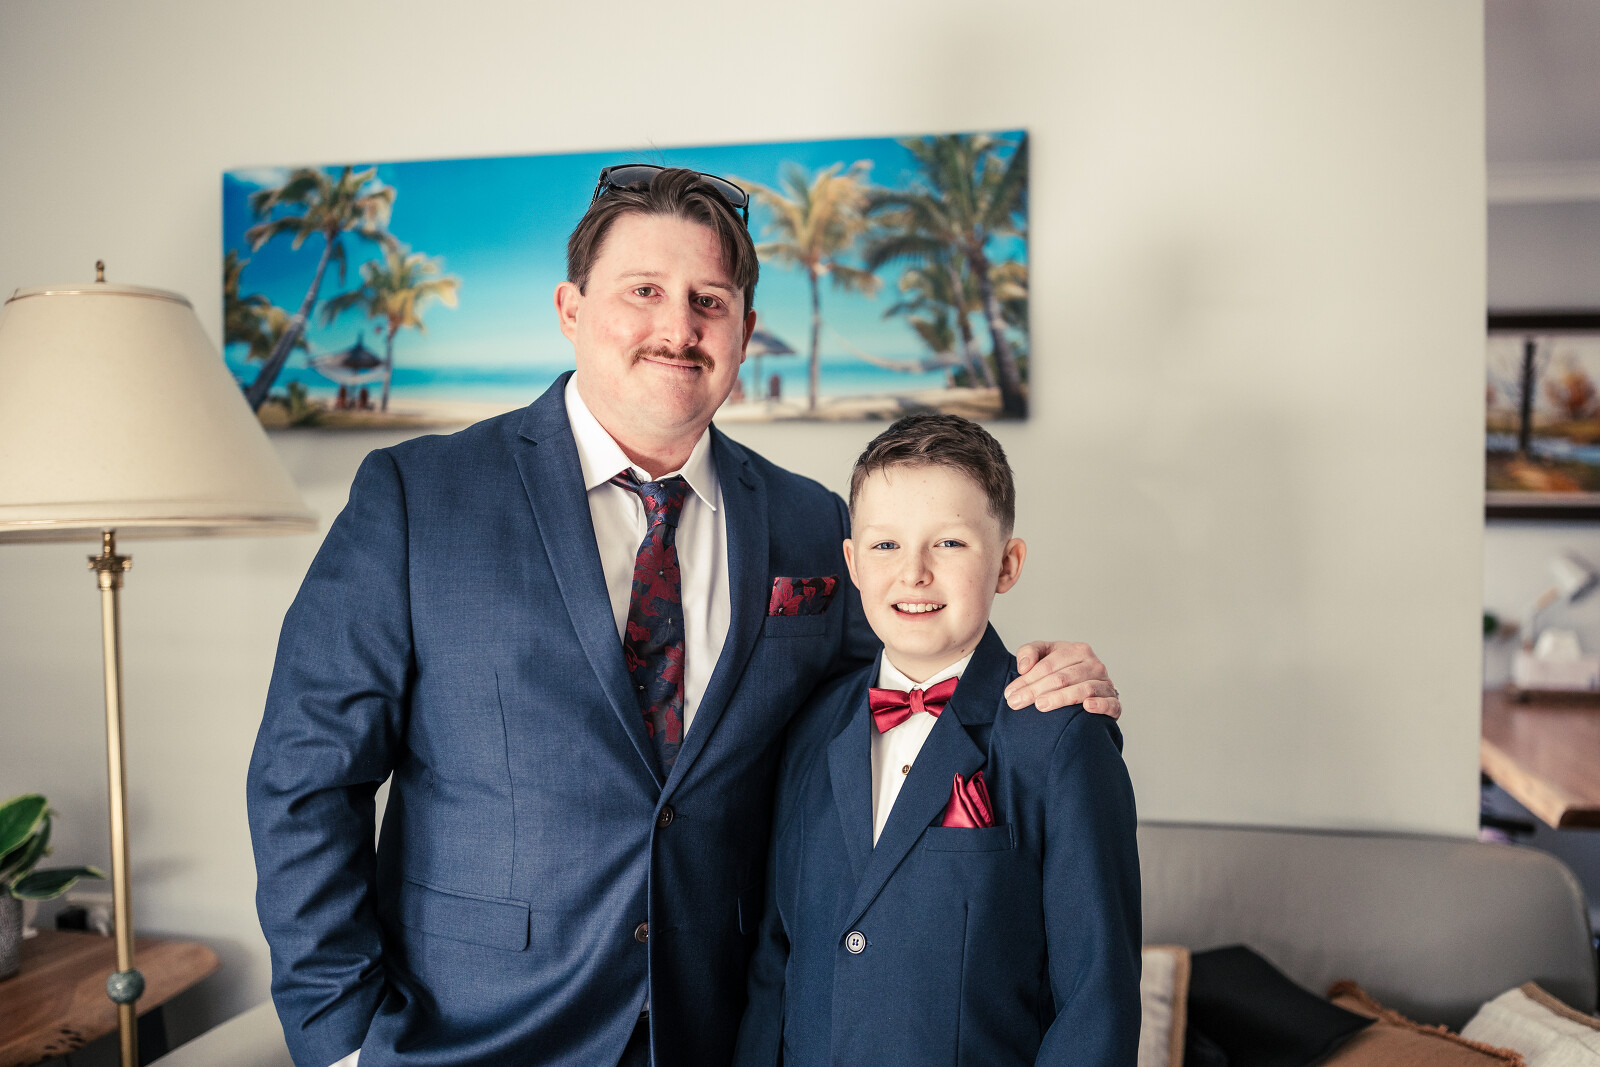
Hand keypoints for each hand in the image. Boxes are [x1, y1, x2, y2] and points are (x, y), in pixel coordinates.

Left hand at [1005, 641, 1120, 717]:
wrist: (1090, 688)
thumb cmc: (1062, 670)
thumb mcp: (1044, 655)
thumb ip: (1029, 653)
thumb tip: (1023, 667)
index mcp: (1077, 650)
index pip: (1048, 665)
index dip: (1027, 679)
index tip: (1010, 693)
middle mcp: (1094, 665)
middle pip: (1062, 678)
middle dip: (1036, 691)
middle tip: (1016, 703)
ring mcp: (1106, 683)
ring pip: (1083, 689)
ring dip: (1061, 698)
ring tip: (1041, 706)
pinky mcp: (1115, 703)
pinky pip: (1110, 704)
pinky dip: (1100, 704)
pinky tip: (1087, 707)